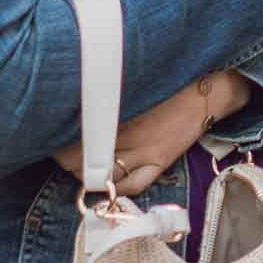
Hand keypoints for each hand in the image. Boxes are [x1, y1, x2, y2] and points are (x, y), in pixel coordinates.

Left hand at [53, 70, 252, 197]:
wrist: (209, 85)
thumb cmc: (169, 75)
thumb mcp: (130, 76)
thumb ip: (102, 89)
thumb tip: (71, 98)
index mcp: (115, 106)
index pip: (72, 134)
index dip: (57, 137)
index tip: (53, 132)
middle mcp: (127, 131)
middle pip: (80, 158)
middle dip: (68, 157)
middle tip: (65, 150)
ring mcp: (145, 149)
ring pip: (102, 175)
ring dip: (87, 174)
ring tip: (82, 165)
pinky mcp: (161, 160)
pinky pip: (133, 184)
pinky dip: (116, 187)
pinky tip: (108, 182)